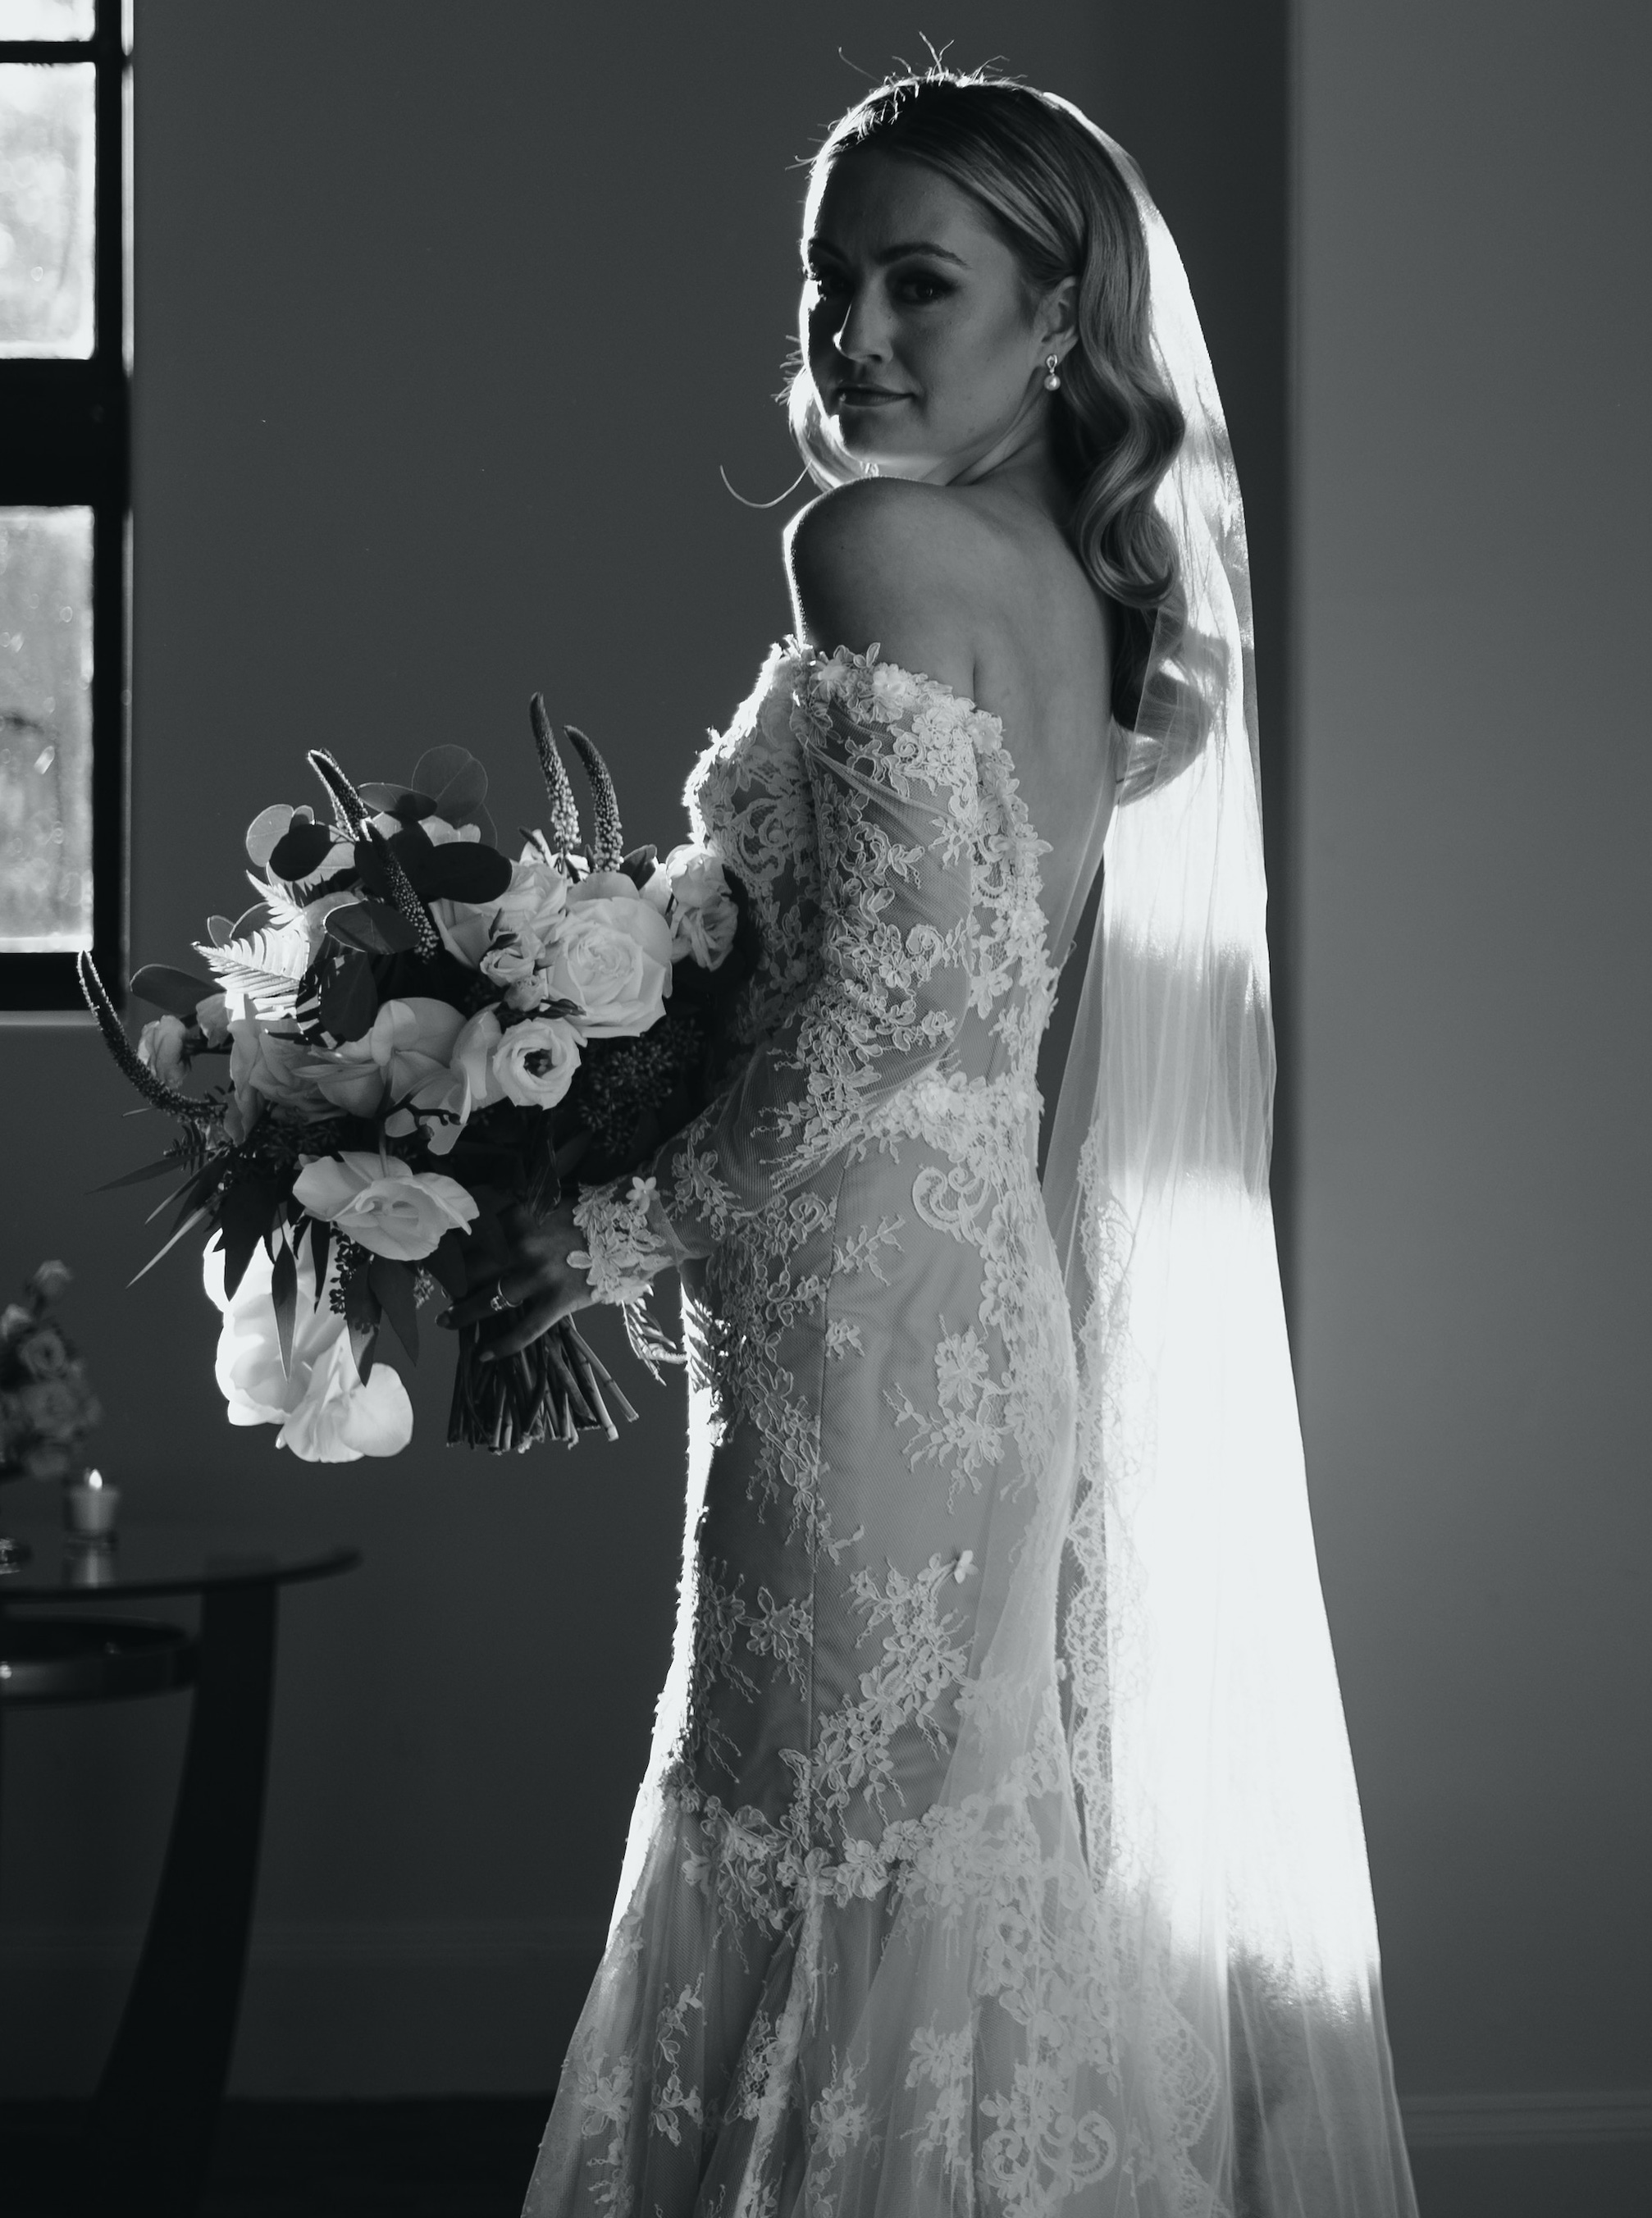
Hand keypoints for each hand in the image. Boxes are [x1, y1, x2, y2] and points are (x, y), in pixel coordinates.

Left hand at [440, 1199, 592, 1359]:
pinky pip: (524, 1330)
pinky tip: (484, 1355)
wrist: (636, 1226)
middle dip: (449, 1281)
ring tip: (445, 1321)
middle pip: (471, 1268)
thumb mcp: (549, 1203)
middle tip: (437, 1290)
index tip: (437, 1256)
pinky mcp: (559, 1301)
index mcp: (517, 1218)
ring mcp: (539, 1276)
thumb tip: (495, 1223)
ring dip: (462, 1312)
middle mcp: (521, 1247)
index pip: (471, 1234)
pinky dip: (502, 1346)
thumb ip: (521, 1215)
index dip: (450, 1247)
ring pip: (488, 1300)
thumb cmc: (593, 1213)